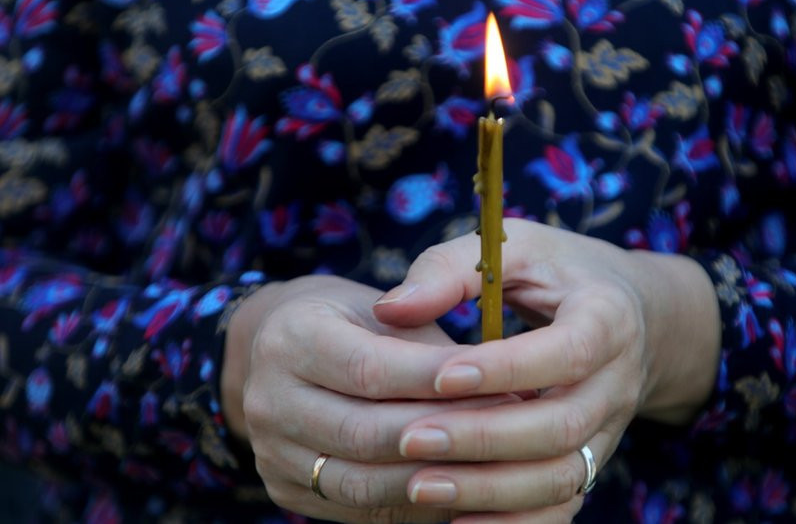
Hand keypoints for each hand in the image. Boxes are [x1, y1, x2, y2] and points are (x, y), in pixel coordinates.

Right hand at [223, 275, 517, 521]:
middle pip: (364, 433)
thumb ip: (432, 346)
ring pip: (362, 483)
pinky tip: (460, 490)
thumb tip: (505, 385)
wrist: (287, 352)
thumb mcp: (389, 312)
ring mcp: (271, 453)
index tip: (493, 382)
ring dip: (434, 480)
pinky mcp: (285, 491)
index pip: (369, 368)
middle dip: (443, 436)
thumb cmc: (357, 322)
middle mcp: (267, 399)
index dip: (432, 381)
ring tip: (492, 468)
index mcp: (290, 337)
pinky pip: (358, 510)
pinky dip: (414, 505)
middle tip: (508, 432)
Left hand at [373, 219, 720, 521]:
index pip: (565, 352)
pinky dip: (513, 522)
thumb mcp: (517, 248)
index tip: (440, 376)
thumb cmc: (559, 272)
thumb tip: (389, 309)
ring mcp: (608, 429)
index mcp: (606, 318)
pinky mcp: (592, 460)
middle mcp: (616, 382)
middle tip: (409, 439)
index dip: (506, 369)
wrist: (633, 314)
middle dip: (483, 438)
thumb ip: (452, 270)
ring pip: (561, 476)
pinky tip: (454, 523)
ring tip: (419, 486)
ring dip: (490, 490)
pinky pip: (561, 505)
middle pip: (560, 426)